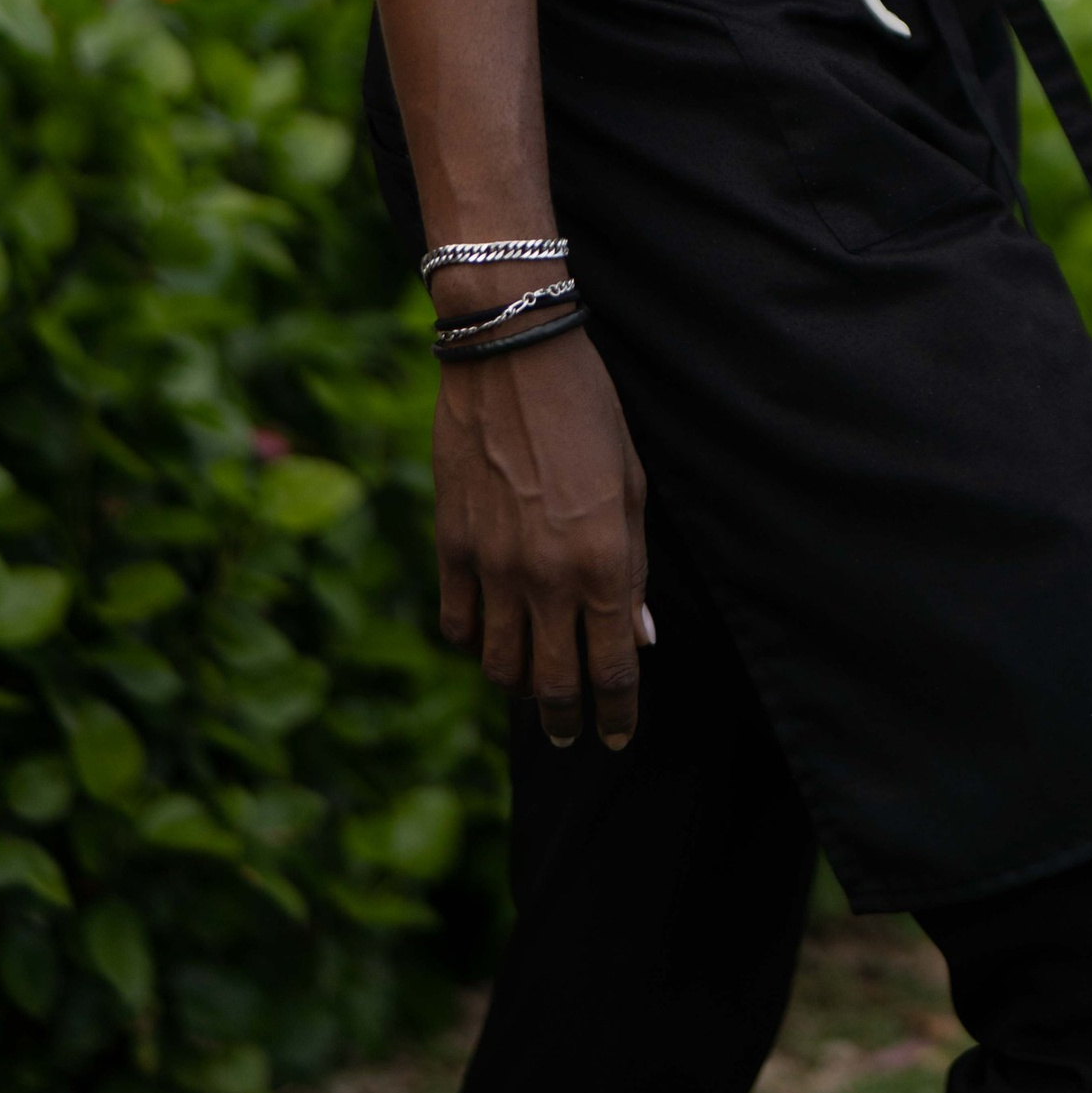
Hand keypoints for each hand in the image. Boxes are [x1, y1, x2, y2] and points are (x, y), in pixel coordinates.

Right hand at [433, 325, 648, 749]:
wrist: (512, 357)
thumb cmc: (588, 411)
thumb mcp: (633, 483)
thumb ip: (633, 566)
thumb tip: (641, 636)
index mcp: (601, 560)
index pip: (611, 666)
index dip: (617, 712)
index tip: (617, 735)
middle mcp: (545, 576)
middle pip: (552, 683)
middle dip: (566, 719)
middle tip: (572, 734)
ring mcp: (492, 566)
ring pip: (499, 665)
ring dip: (519, 689)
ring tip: (533, 690)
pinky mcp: (450, 548)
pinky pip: (457, 624)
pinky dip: (473, 643)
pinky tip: (488, 638)